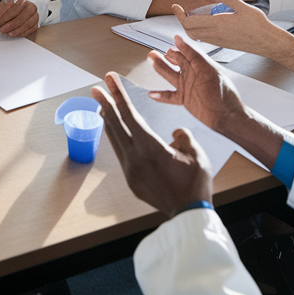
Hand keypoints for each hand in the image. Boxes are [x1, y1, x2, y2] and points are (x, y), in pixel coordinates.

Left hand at [0, 0, 39, 36]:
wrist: (28, 7)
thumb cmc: (15, 8)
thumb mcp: (4, 7)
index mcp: (22, 2)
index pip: (12, 10)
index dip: (3, 18)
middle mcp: (30, 8)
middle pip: (20, 18)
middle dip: (10, 25)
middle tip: (2, 30)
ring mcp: (35, 15)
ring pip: (27, 24)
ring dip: (17, 30)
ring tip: (9, 33)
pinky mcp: (37, 23)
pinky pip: (31, 29)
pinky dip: (23, 33)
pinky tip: (16, 34)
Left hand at [91, 72, 212, 217]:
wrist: (188, 214)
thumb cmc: (195, 184)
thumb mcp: (196, 155)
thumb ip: (184, 137)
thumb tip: (174, 133)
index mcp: (150, 147)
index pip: (129, 114)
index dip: (117, 95)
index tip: (108, 80)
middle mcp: (135, 158)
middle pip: (115, 125)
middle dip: (106, 104)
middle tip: (96, 88)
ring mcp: (130, 171)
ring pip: (115, 140)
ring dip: (109, 122)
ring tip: (103, 107)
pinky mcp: (131, 181)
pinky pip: (121, 154)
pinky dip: (117, 140)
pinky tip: (117, 135)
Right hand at [148, 36, 248, 136]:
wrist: (227, 116)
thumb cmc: (223, 93)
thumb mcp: (208, 70)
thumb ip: (193, 55)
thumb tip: (179, 39)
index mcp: (199, 65)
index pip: (185, 52)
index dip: (177, 48)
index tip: (170, 46)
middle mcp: (192, 74)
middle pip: (174, 62)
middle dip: (163, 57)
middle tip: (152, 53)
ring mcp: (187, 86)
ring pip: (169, 75)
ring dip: (160, 68)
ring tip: (152, 62)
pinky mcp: (184, 99)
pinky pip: (169, 96)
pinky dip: (160, 96)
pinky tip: (151, 94)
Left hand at [173, 0, 293, 76]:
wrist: (267, 42)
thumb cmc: (258, 24)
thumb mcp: (242, 6)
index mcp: (217, 24)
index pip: (190, 22)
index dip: (179, 15)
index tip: (176, 6)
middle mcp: (215, 35)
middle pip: (189, 31)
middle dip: (182, 21)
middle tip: (181, 11)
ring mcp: (219, 41)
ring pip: (196, 36)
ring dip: (190, 27)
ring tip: (190, 16)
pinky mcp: (224, 44)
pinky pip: (205, 39)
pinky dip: (199, 32)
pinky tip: (204, 24)